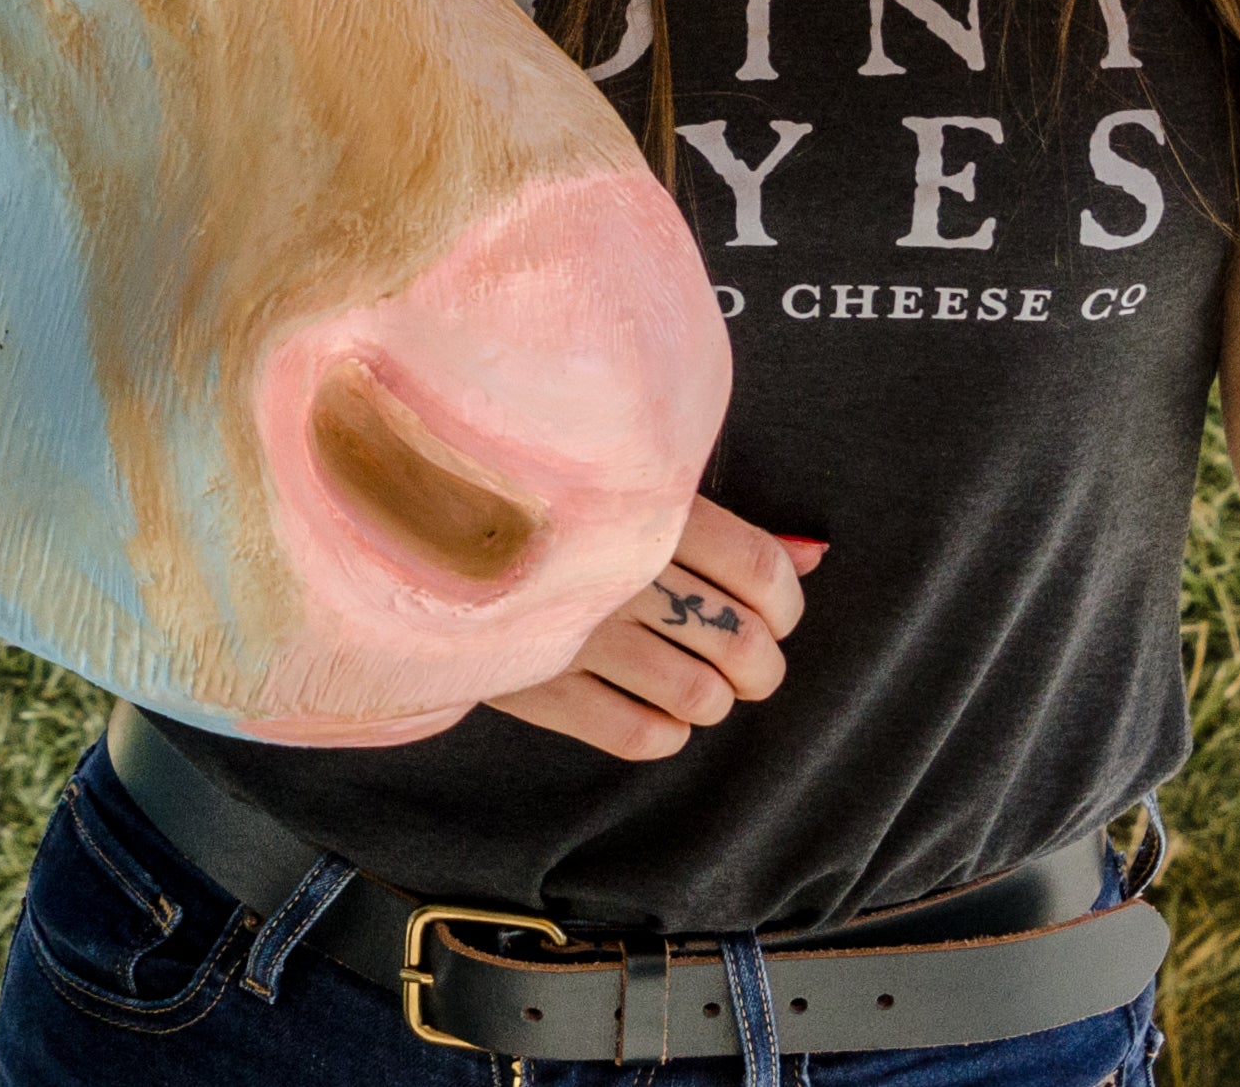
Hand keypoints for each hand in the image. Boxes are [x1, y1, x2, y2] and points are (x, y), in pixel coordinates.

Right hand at [484, 496, 818, 760]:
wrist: (422, 549)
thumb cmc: (554, 518)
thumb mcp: (634, 502)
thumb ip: (724, 530)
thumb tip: (817, 556)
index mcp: (643, 508)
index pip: (760, 570)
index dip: (787, 606)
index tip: (775, 617)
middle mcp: (615, 569)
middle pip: (742, 642)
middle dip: (760, 668)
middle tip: (744, 665)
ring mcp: (576, 631)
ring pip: (700, 697)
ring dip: (710, 701)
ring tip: (691, 684)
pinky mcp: (539, 686)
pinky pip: (642, 737)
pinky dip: (664, 733)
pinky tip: (649, 708)